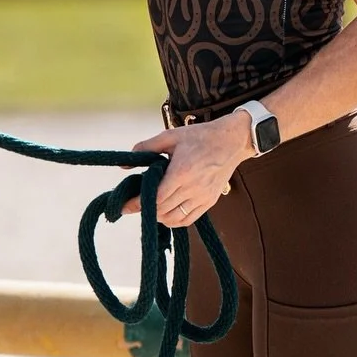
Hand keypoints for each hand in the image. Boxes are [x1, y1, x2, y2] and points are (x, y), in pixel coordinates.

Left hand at [123, 114, 252, 226]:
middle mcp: (193, 188)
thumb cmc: (200, 136)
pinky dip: (174, 221)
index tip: (124, 207)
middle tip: (132, 205)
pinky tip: (165, 213)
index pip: (156, 197)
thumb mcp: (170, 136)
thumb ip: (146, 147)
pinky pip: (188, 220)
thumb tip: (123, 164)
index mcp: (181, 172)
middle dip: (145, 210)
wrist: (232, 141)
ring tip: (149, 207)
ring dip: (159, 216)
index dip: (138, 204)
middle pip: (162, 210)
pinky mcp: (210, 201)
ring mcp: (203, 197)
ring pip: (174, 218)